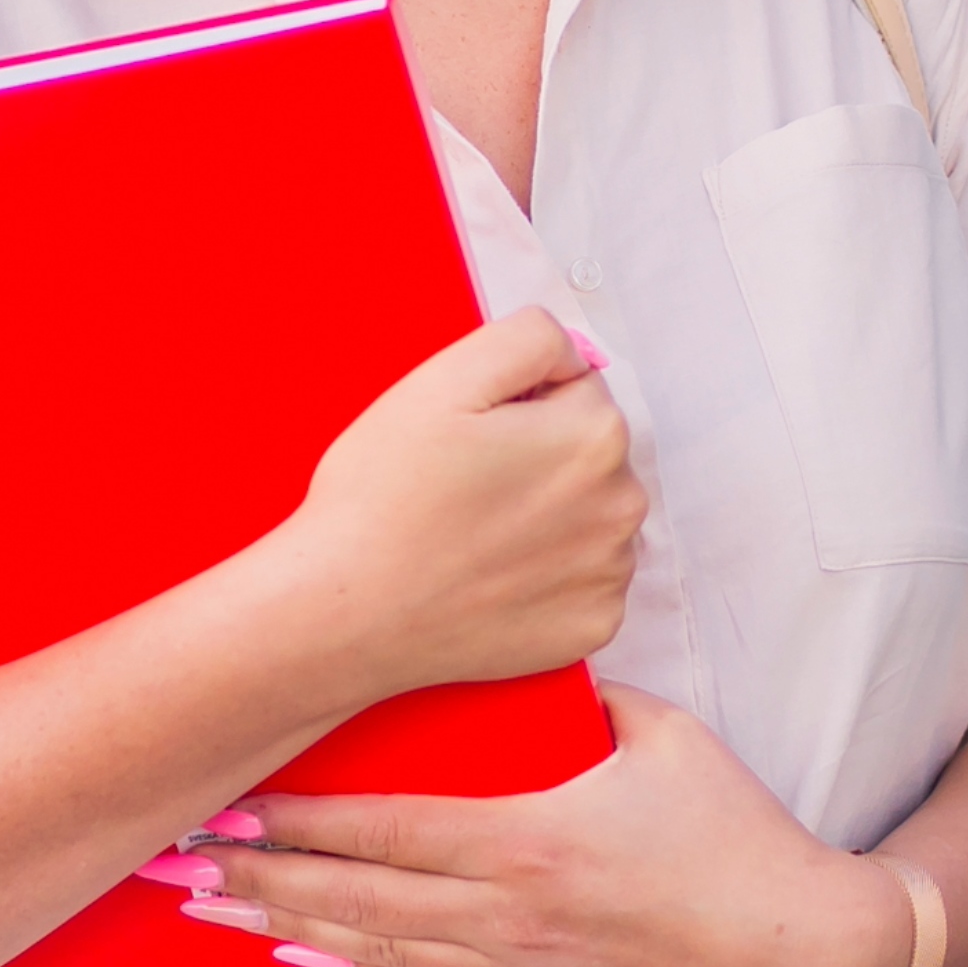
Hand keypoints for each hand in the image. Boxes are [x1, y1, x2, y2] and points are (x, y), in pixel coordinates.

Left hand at [166, 685, 911, 966]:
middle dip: (258, 878)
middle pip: (356, 896)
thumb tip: (521, 650)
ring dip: (287, 929)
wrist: (793, 948)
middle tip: (177, 866)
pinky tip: (304, 958)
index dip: (296, 821)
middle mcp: (509, 915)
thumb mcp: (662, 736)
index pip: (384, 828)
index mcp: (532, 840)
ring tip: (211, 913)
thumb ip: (580, 699)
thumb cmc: (735, 833)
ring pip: (375, 950)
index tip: (228, 807)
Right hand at [235, 309, 641, 710]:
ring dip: (548, 515)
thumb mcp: (444, 381)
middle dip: (541, 456)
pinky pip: (584, 580)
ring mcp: (610, 575)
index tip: (471, 436)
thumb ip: (528, 339)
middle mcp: (621, 507)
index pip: (577, 387)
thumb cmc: (384, 499)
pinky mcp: (591, 628)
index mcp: (595, 437)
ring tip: (474, 534)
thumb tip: (574, 354)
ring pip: (589, 515)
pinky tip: (492, 576)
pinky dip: (548, 576)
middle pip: (590, 453)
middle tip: (465, 485)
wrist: (346, 614)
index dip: (518, 403)